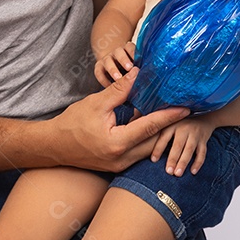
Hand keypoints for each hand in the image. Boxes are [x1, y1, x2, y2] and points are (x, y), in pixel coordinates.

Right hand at [48, 68, 188, 171]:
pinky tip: (152, 126)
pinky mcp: (119, 165)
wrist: (54, 146)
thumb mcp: (96, 103)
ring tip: (172, 117)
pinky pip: (140, 152)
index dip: (169, 116)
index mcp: (117, 143)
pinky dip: (147, 139)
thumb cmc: (72, 123)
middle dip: (169, 127)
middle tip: (183, 110)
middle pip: (155, 142)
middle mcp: (122, 158)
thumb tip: (139, 74)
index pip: (150, 127)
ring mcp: (121, 165)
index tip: (186, 108)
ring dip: (159, 134)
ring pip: (149, 149)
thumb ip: (119, 90)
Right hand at [94, 41, 136, 85]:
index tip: (138, 60)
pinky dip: (103, 79)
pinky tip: (109, 86)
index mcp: (127, 51)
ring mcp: (107, 59)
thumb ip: (140, 69)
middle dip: (124, 60)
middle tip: (129, 68)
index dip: (134, 52)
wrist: (115, 68)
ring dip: (113, 69)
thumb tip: (150, 73)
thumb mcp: (136, 66)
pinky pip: (99, 72)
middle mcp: (117, 53)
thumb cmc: (131, 70)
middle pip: (119, 52)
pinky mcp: (99, 67)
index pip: (130, 47)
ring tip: (118, 78)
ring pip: (108, 61)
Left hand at [151, 116, 215, 176]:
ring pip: (190, 149)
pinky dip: (198, 163)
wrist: (203, 115)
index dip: (158, 148)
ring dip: (184, 162)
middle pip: (178, 145)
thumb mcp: (170, 122)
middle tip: (168, 172)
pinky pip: (202, 152)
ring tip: (178, 174)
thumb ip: (157, 129)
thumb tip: (139, 136)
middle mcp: (184, 128)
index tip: (153, 160)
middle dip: (173, 159)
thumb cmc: (180, 122)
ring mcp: (195, 133)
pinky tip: (193, 172)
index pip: (164, 137)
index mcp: (173, 124)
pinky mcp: (204, 139)